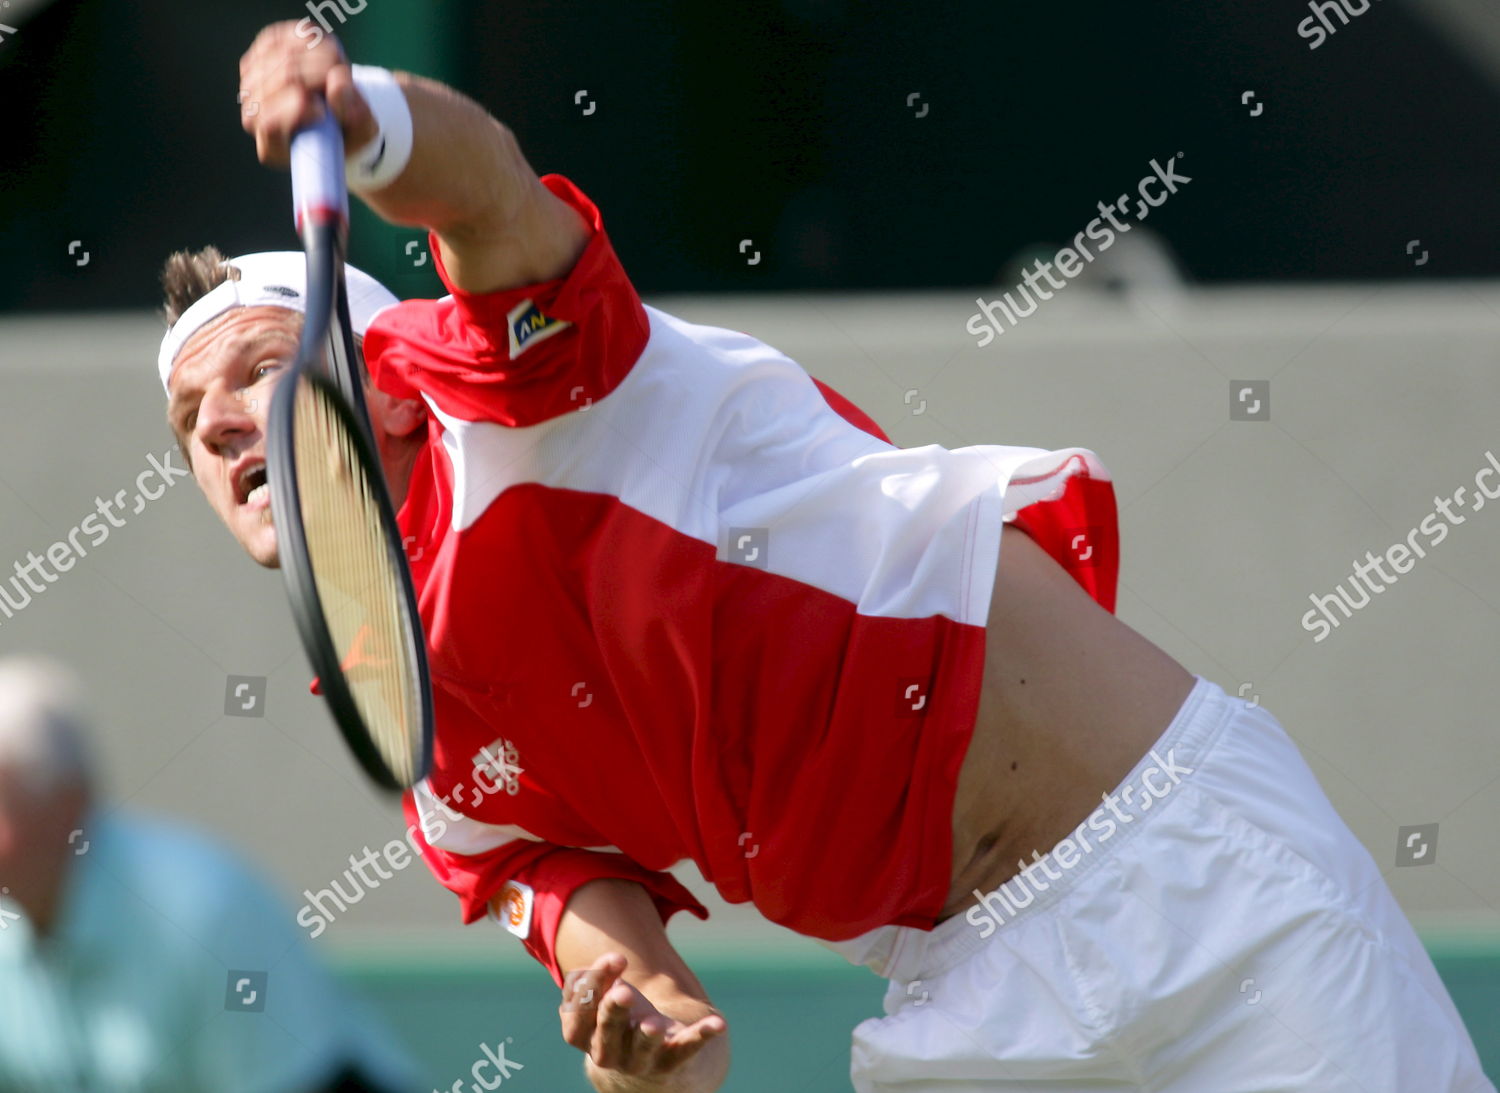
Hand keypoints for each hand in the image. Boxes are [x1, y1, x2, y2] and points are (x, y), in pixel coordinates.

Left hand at [237, 21, 377, 167]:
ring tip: (336, 65)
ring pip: (284, 56)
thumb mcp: (362, 131)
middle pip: (285, 80)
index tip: (323, 111)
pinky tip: (318, 51)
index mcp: (274, 150)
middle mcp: (254, 119)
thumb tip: (337, 83)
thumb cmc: (348, 129)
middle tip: (342, 74)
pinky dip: (304, 39)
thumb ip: (353, 113)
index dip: (299, 109)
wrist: (334, 112)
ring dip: (318, 55)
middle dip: (321, 73)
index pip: (269, 125)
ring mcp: (250, 87)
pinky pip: (277, 38)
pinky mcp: (255, 58)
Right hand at [560, 953, 726, 1085]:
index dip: (592, 985)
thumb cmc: (616, 1016)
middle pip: (607, 1033)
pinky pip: (686, 1050)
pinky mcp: (670, 1062)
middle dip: (613, 1012)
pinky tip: (718, 1023)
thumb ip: (598, 977)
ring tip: (653, 1024)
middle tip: (624, 992)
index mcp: (582, 1035)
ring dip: (648, 1036)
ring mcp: (638, 1061)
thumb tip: (613, 961)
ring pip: (642, 1050)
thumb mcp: (602, 995)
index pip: (578, 1013)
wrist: (642, 1058)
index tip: (617, 957)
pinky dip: (702, 1036)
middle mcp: (606, 1053)